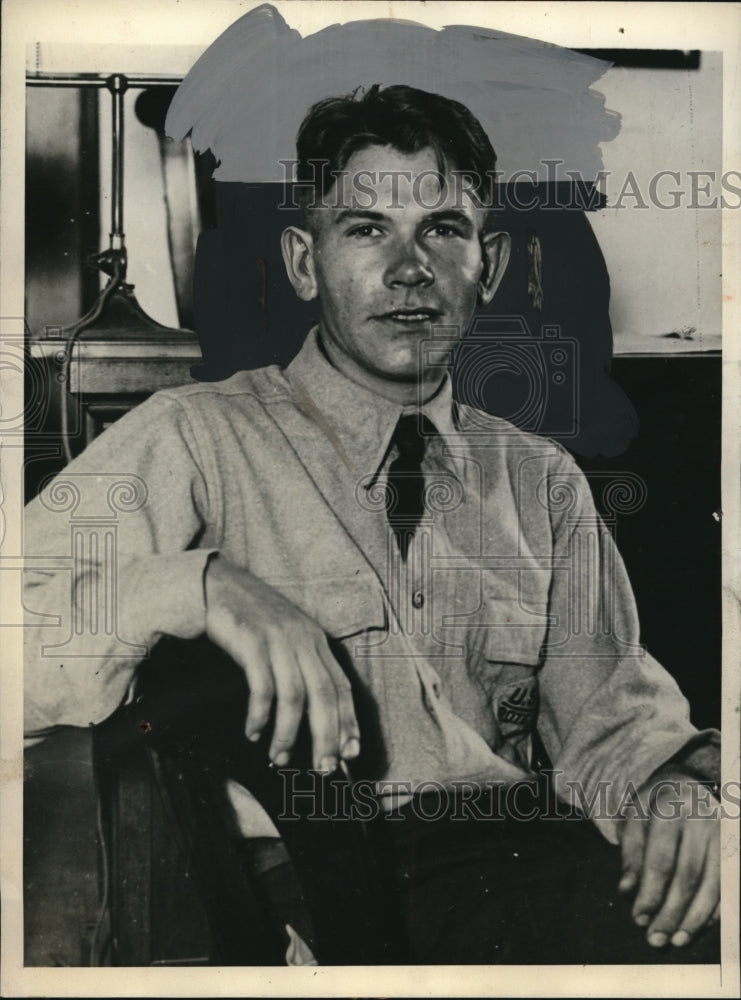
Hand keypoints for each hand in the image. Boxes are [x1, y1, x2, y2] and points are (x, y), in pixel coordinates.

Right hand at [204, 554, 359, 772]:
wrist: (219, 585)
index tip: (350, 753)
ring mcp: (278, 639)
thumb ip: (302, 668)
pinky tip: (254, 732)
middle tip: (323, 768)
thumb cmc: (253, 618)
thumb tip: (313, 714)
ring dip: (288, 733)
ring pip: (294, 695)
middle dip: (326, 735)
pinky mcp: (252, 641)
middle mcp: (303, 640)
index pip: (342, 686)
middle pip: (324, 695)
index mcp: (316, 641)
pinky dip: (260, 714)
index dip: (348, 721)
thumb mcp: (287, 638)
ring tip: (280, 757)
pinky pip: (262, 685)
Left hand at [618, 769, 719, 947]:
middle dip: (672, 912)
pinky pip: (728, 884)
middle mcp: (702, 821)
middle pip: (688, 877)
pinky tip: (700, 926)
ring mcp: (723, 834)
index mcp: (671, 809)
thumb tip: (628, 890)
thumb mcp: (635, 817)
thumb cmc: (655, 804)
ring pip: (712, 885)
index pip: (661, 861)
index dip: (650, 893)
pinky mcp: (734, 846)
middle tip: (657, 939)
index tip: (639, 918)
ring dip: (695, 918)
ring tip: (677, 940)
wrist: (687, 782)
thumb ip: (631, 852)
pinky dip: (716, 909)